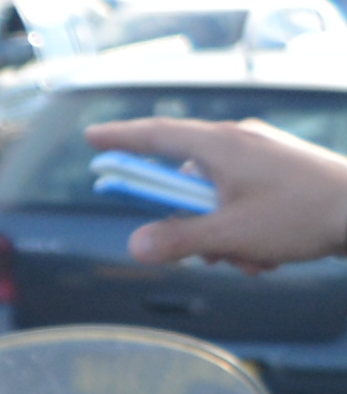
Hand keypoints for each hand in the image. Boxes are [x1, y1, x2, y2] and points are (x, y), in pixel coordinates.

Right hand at [94, 118, 346, 272]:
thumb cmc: (301, 214)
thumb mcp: (230, 235)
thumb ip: (176, 240)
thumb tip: (134, 244)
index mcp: (219, 145)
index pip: (155, 135)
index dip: (119, 138)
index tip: (91, 139)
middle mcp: (238, 141)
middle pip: (183, 177)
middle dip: (184, 221)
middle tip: (195, 250)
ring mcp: (262, 154)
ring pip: (214, 195)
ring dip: (218, 233)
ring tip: (245, 258)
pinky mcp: (281, 170)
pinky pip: (241, 198)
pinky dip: (241, 228)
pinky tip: (263, 254)